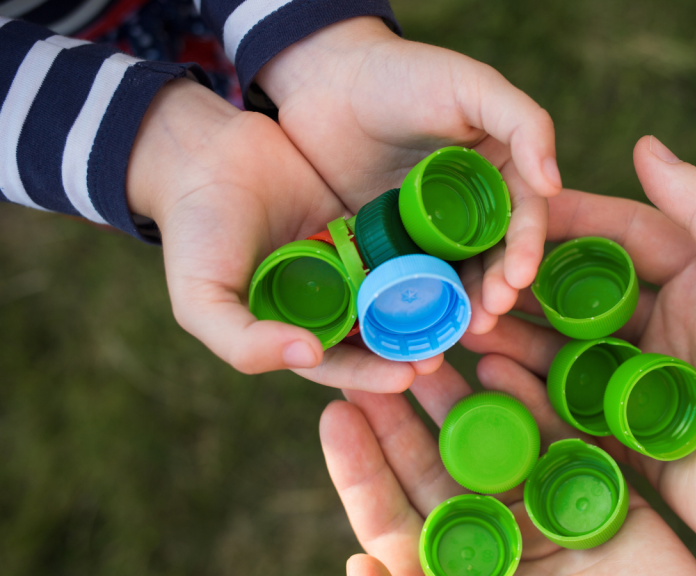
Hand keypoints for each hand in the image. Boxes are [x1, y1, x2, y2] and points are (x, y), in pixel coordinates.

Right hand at [127, 79, 440, 390]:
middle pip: (378, 332)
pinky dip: (427, 256)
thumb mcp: (201, 298)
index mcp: (293, 330)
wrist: (205, 153)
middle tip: (447, 349)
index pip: (339, 363)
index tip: (407, 377)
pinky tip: (458, 261)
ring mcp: (351, 263)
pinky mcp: (368, 224)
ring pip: (396, 291)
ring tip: (463, 313)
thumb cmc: (196, 232)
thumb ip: (243, 340)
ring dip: (427, 305)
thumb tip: (307, 357)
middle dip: (411, 345)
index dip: (372, 374)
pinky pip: (402, 244)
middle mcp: (328, 304)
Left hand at [255, 16, 561, 334]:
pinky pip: (408, 280)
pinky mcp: (390, 246)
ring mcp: (430, 231)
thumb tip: (554, 182)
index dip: (525, 250)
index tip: (518, 278)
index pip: (524, 218)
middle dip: (495, 289)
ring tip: (460, 331)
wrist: (325, 81)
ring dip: (461, 306)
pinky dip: (415, 303)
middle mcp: (472, 208)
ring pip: (455, 276)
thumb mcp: (471, 85)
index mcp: (502, 172)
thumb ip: (523, 122)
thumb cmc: (403, 74)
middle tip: (488, 316)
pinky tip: (415, 325)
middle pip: (493, 257)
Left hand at [319, 360, 695, 575]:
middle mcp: (494, 541)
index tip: (334, 416)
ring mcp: (545, 514)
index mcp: (456, 574)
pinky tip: (498, 361)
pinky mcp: (597, 494)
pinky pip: (558, 436)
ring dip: (459, 396)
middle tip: (372, 362)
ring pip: (491, 443)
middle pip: (435, 467)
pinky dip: (530, 399)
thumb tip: (356, 564)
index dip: (362, 468)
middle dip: (402, 416)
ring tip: (429, 348)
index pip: (394, 518)